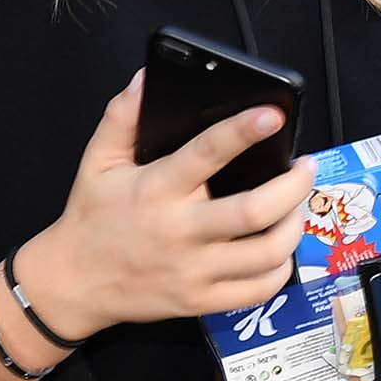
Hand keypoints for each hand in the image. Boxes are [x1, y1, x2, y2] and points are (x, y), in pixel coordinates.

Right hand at [12, 72, 313, 338]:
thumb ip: (122, 117)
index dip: (242, 132)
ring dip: (294, 226)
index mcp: (156, 190)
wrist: (74, 283)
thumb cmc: (92, 216)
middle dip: (293, 187)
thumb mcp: (97, 160)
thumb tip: (147, 79)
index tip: (273, 114)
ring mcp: (194, 271)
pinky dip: (280, 268)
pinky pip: (258, 290)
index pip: (206, 155)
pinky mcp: (201, 301)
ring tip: (297, 205)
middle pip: (253, 212)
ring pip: (266, 254)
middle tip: (306, 167)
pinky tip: (280, 247)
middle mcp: (180, 232)